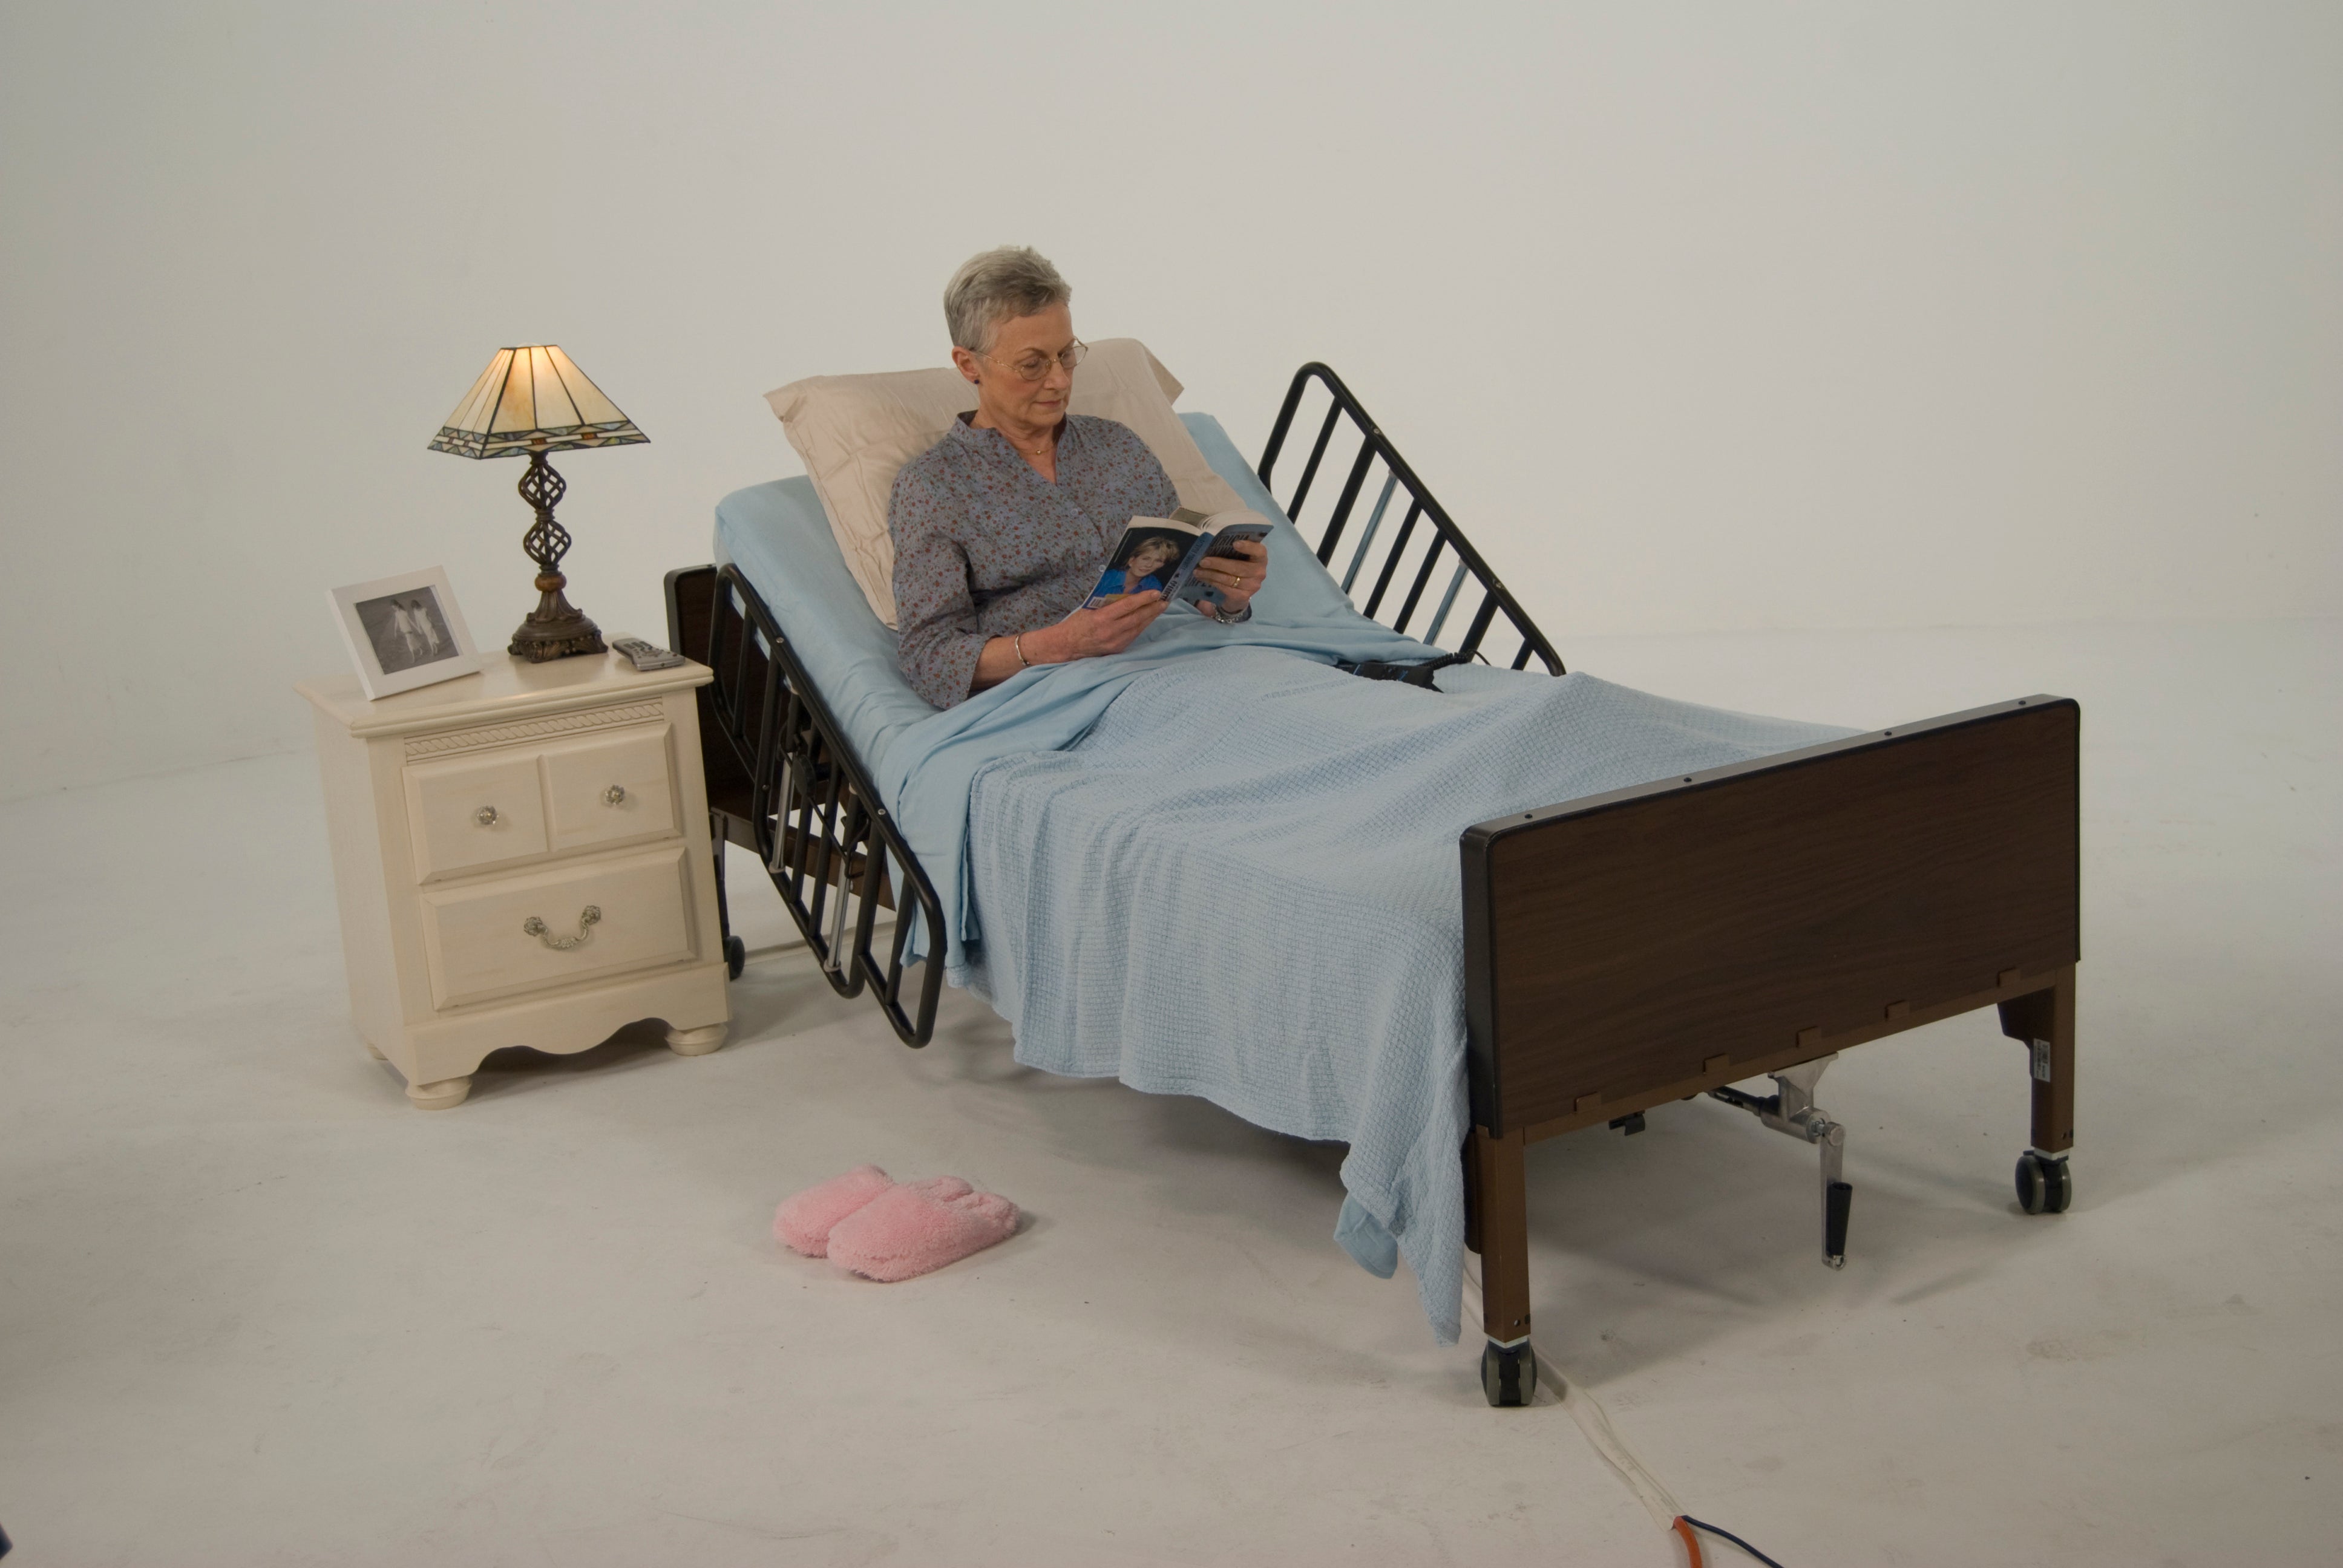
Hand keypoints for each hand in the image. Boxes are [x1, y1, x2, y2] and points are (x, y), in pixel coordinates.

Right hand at [1046, 590, 1165, 659]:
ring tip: (1159, 608)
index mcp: (1102, 619)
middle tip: (1164, 600)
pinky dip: (1141, 626)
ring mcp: (1115, 643)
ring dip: (1150, 617)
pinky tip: (1147, 620)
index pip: (1128, 606)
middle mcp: (1110, 632)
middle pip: (1137, 618)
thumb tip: (1127, 592)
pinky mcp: (1117, 650)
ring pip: (1138, 628)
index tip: (1156, 593)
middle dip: (1153, 608)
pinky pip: (1133, 636)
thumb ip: (1108, 603)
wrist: (1067, 646)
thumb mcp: (1089, 608)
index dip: (1143, 599)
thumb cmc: (1076, 624)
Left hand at [1200, 539, 1268, 616]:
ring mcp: (1253, 586)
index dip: (1248, 547)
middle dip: (1218, 564)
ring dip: (1211, 574)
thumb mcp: (1237, 557)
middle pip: (1238, 568)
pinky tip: (1203, 578)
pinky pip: (1225, 588)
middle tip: (1203, 561)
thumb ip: (1231, 551)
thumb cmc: (1237, 567)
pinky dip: (1212, 582)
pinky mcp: (1243, 596)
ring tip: (1197, 571)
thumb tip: (1211, 546)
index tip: (1234, 543)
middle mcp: (1260, 572)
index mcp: (1260, 557)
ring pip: (1229, 579)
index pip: (1259, 551)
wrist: (1239, 592)